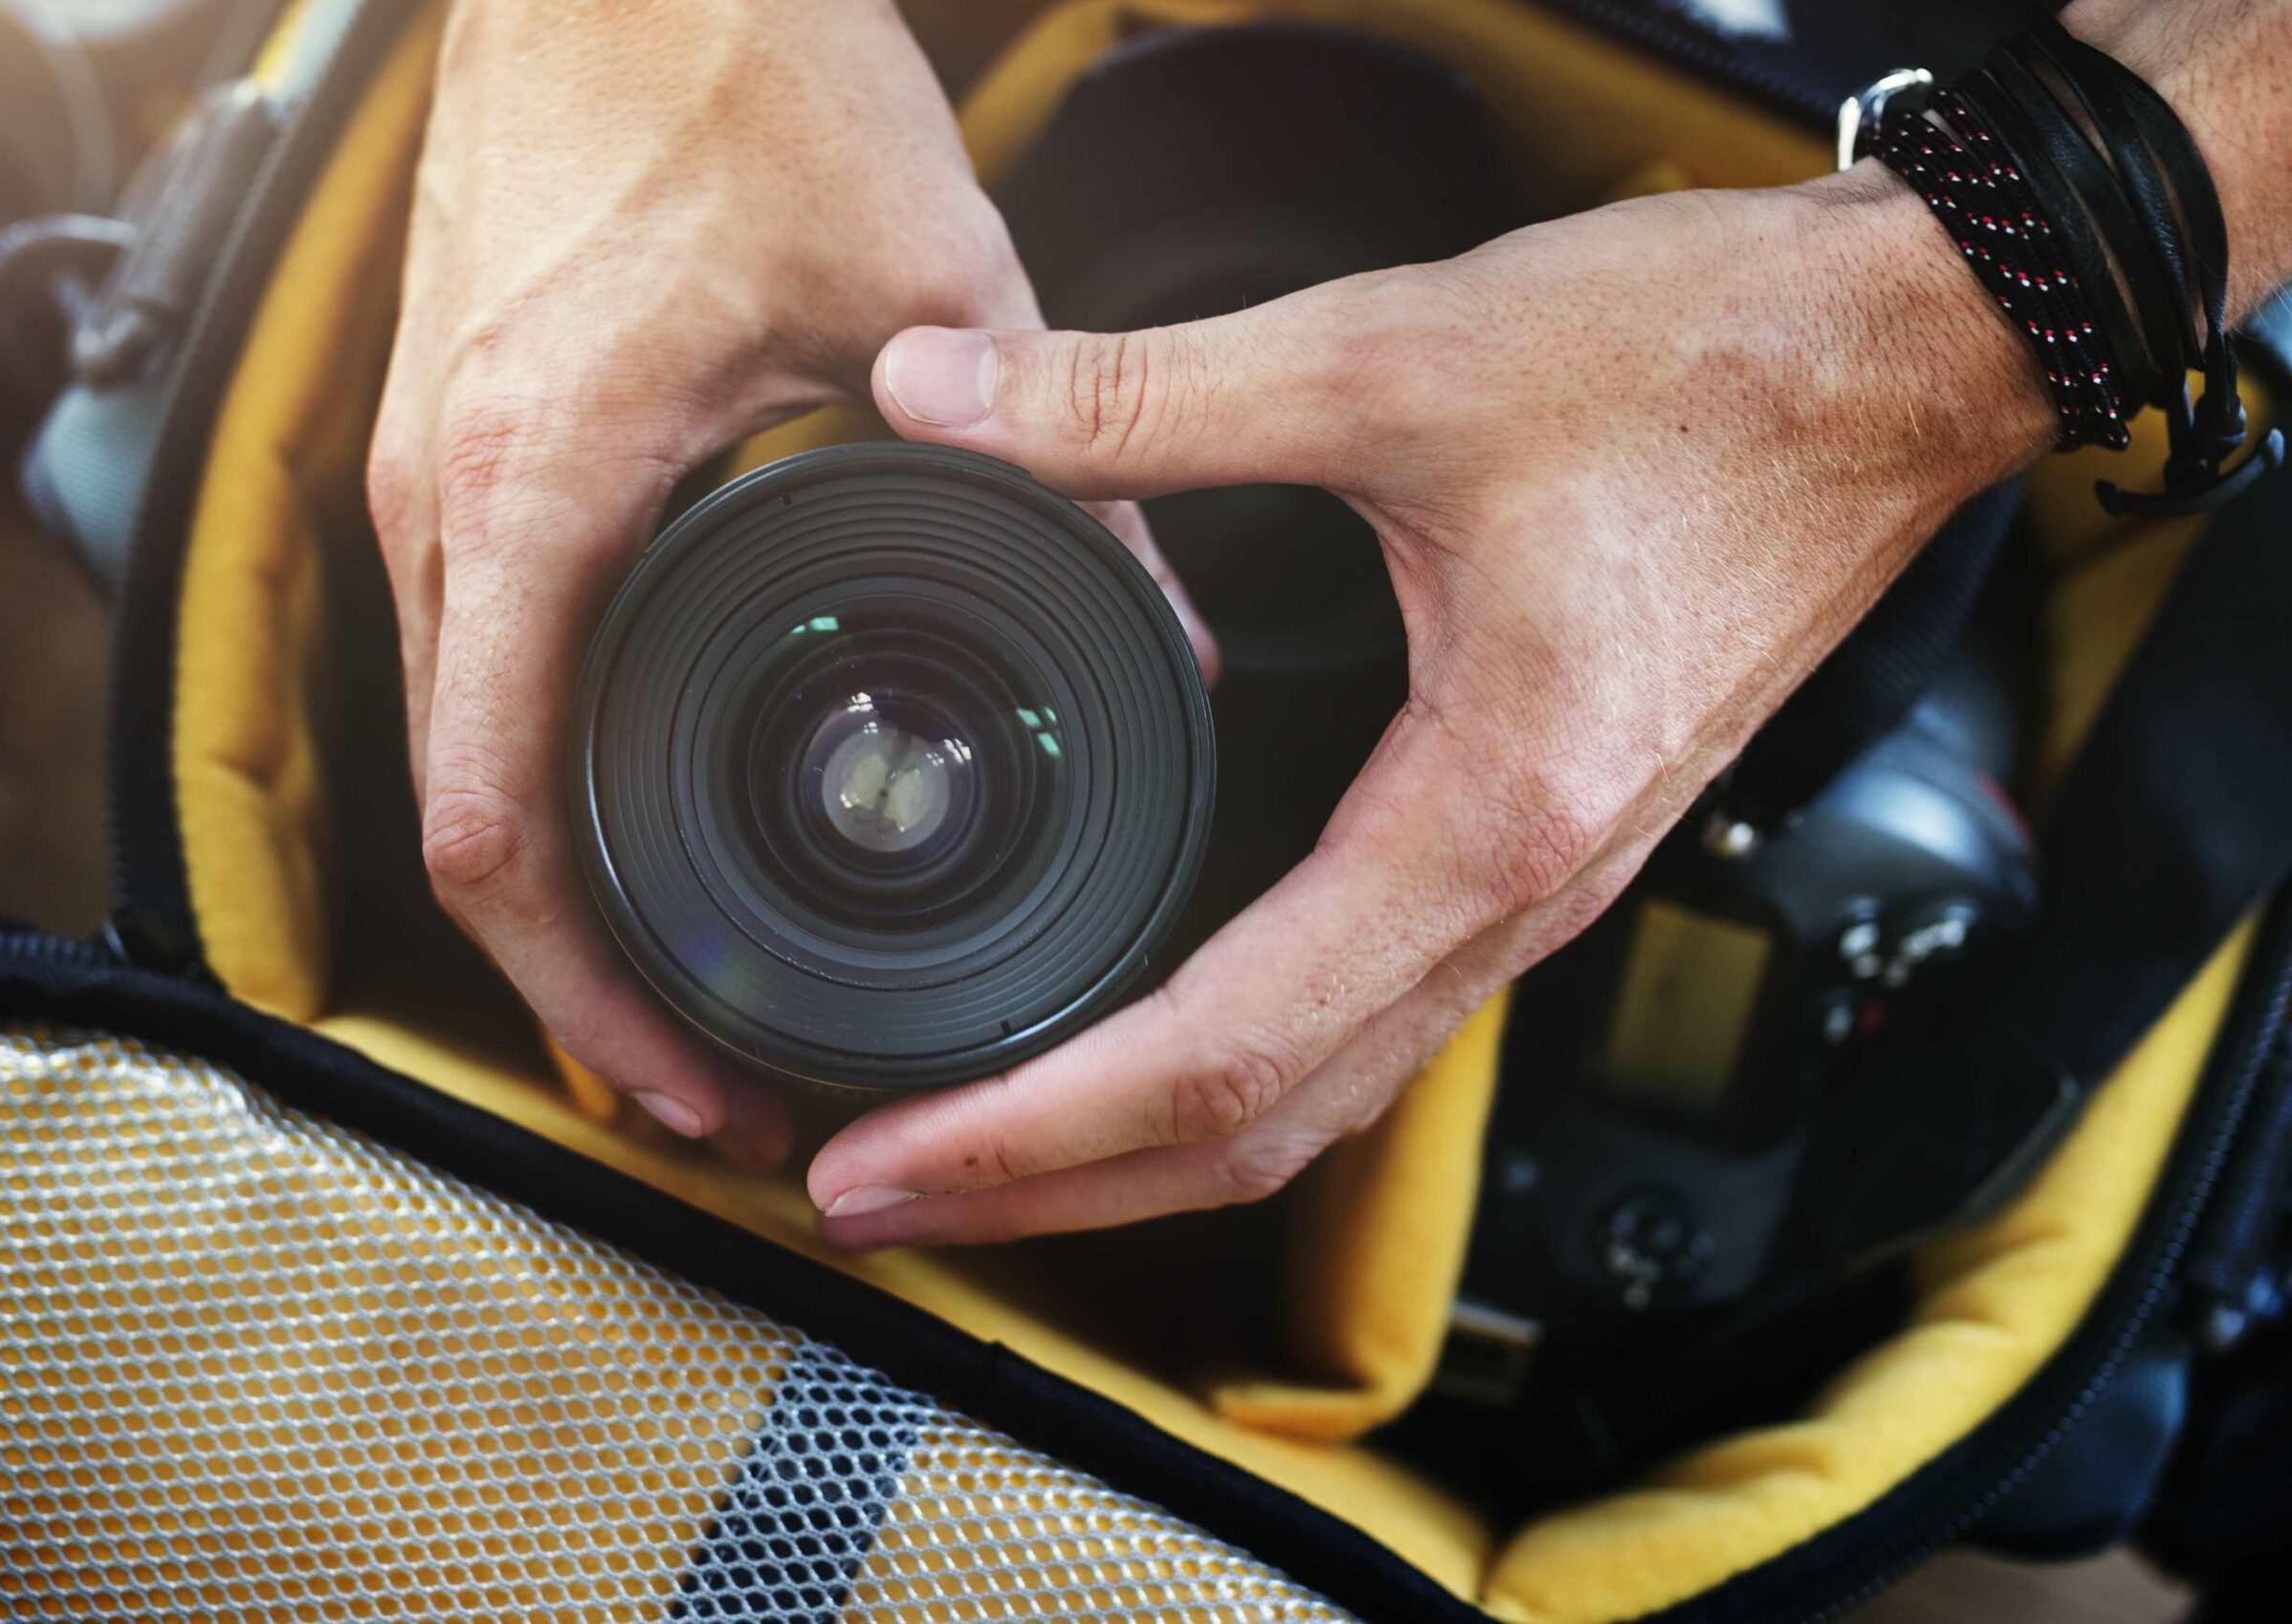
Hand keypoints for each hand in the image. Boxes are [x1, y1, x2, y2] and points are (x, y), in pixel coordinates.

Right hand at [367, 0, 1207, 1164]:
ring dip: (558, 893)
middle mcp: (448, 498)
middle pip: (463, 828)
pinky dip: (542, 774)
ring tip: (680, 986)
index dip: (589, 997)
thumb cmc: (728, 58)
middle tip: (707, 1080)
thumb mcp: (929, 266)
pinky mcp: (454, 444)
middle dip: (577, 987)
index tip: (691, 1078)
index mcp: (541, 482)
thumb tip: (1161, 619)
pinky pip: (471, 666)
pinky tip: (637, 814)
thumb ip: (1053, 449)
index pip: (500, 825)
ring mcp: (427, 473)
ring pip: (456, 756)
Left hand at [807, 166, 2065, 1242]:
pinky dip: (1226, 1069)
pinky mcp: (1538, 850)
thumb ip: (1144, 393)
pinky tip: (1137, 1041)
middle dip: (1049, 1186)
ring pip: (1312, 1097)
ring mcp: (1536, 893)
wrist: (1901, 363)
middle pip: (1253, 1133)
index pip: (1215, 1055)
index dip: (1026, 1130)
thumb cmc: (1707, 368)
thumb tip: (939, 397)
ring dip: (1132, 1147)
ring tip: (973, 1148)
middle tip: (873, 1195)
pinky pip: (1364, 1020)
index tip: (884, 1162)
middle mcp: (1515, 899)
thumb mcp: (1395, 359)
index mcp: (1480, 820)